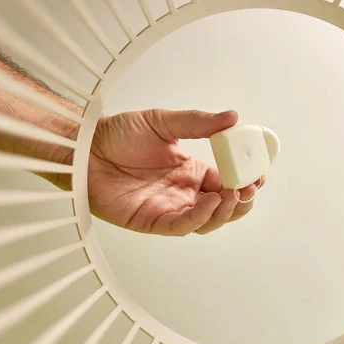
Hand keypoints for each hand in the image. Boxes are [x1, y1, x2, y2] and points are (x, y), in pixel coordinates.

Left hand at [87, 109, 262, 235]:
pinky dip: (200, 217)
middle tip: (250, 188)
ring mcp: (170, 208)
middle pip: (222, 206)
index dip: (245, 180)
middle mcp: (184, 192)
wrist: (84, 147)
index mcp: (191, 171)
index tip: (259, 173)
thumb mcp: (164, 122)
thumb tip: (233, 117)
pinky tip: (210, 202)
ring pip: (207, 221)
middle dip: (240, 200)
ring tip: (233, 193)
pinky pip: (182, 226)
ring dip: (225, 211)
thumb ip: (199, 123)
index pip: (227, 180)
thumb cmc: (118, 134)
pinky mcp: (152, 221)